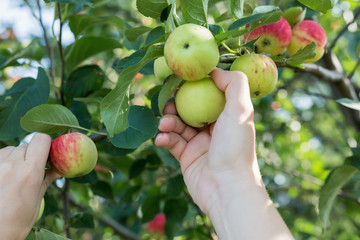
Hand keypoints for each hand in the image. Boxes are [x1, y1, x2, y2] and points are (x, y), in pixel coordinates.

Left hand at [0, 133, 59, 239]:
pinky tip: (3, 178)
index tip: (47, 154)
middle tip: (31, 169)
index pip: (40, 139)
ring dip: (14, 158)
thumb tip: (58, 169)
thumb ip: (45, 180)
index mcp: (30, 172)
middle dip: (30, 154)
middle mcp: (11, 165)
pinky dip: (2, 164)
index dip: (46, 144)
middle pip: (25, 145)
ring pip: (9, 150)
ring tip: (13, 176)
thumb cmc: (15, 223)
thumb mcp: (36, 202)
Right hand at [155, 68, 258, 213]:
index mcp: (227, 116)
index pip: (208, 95)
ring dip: (168, 122)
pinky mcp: (186, 157)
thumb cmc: (235, 147)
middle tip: (168, 102)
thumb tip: (215, 69)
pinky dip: (164, 138)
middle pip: (190, 109)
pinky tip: (161, 138)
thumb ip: (233, 84)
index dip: (194, 86)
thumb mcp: (241, 109)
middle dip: (176, 104)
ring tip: (164, 124)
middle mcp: (213, 128)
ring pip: (178, 125)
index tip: (180, 78)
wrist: (226, 188)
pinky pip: (171, 142)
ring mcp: (199, 143)